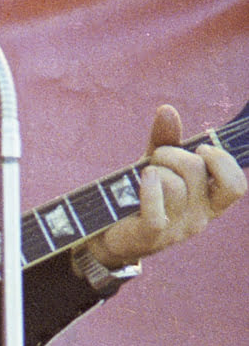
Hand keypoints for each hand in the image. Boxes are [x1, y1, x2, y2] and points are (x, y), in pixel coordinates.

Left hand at [88, 104, 245, 268]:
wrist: (109, 231)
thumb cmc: (141, 195)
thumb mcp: (158, 165)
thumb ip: (166, 139)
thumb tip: (167, 109)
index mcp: (208, 202)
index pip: (236, 186)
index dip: (222, 161)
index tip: (199, 149)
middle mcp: (198, 218)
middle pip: (196, 171)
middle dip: (171, 153)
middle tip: (155, 160)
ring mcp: (176, 230)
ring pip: (173, 185)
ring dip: (153, 170)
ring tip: (142, 176)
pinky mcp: (151, 236)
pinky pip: (157, 210)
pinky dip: (148, 189)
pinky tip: (142, 179)